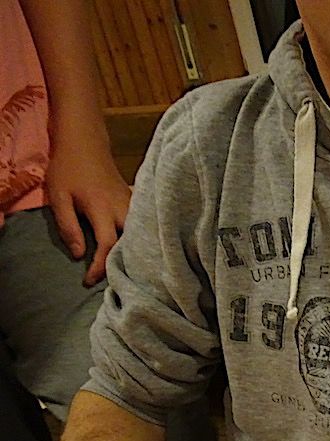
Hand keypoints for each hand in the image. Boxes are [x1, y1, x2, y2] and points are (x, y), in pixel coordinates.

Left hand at [44, 141, 130, 286]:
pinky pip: (142, 227)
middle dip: (124, 264)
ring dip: (135, 254)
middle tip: (113, 279)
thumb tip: (79, 254)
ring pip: (141, 236)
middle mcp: (122, 209)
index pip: (107, 244)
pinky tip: (137, 251)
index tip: (89, 281)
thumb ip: (68, 227)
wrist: (85, 143)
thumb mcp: (59, 197)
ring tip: (126, 269)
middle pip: (131, 243)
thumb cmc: (68, 170)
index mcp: (102, 209)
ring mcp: (133, 205)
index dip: (100, 266)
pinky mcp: (136, 203)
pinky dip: (140, 241)